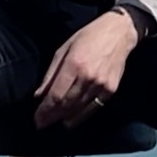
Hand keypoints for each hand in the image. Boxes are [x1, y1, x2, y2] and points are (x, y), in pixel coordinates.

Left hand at [34, 9, 143, 127]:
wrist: (119, 32)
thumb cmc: (89, 36)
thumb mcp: (64, 49)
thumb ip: (51, 73)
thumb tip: (39, 95)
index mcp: (74, 64)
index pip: (56, 95)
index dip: (45, 110)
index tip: (37, 118)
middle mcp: (88, 77)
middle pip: (67, 105)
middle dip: (52, 116)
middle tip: (41, 124)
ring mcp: (101, 85)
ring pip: (80, 109)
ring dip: (65, 118)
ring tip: (54, 122)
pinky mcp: (111, 90)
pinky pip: (93, 107)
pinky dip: (81, 115)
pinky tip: (72, 119)